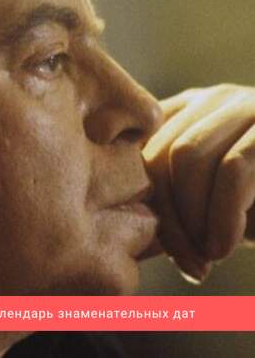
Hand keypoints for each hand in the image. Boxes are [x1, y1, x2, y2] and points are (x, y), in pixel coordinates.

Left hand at [142, 84, 254, 281]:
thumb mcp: (211, 203)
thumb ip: (172, 204)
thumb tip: (120, 231)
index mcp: (187, 112)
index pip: (140, 151)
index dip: (142, 201)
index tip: (150, 246)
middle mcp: (212, 99)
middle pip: (158, 152)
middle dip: (165, 215)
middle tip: (185, 261)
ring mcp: (245, 104)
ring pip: (187, 157)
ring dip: (190, 218)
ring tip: (206, 257)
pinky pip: (233, 170)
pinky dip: (221, 217)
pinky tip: (224, 246)